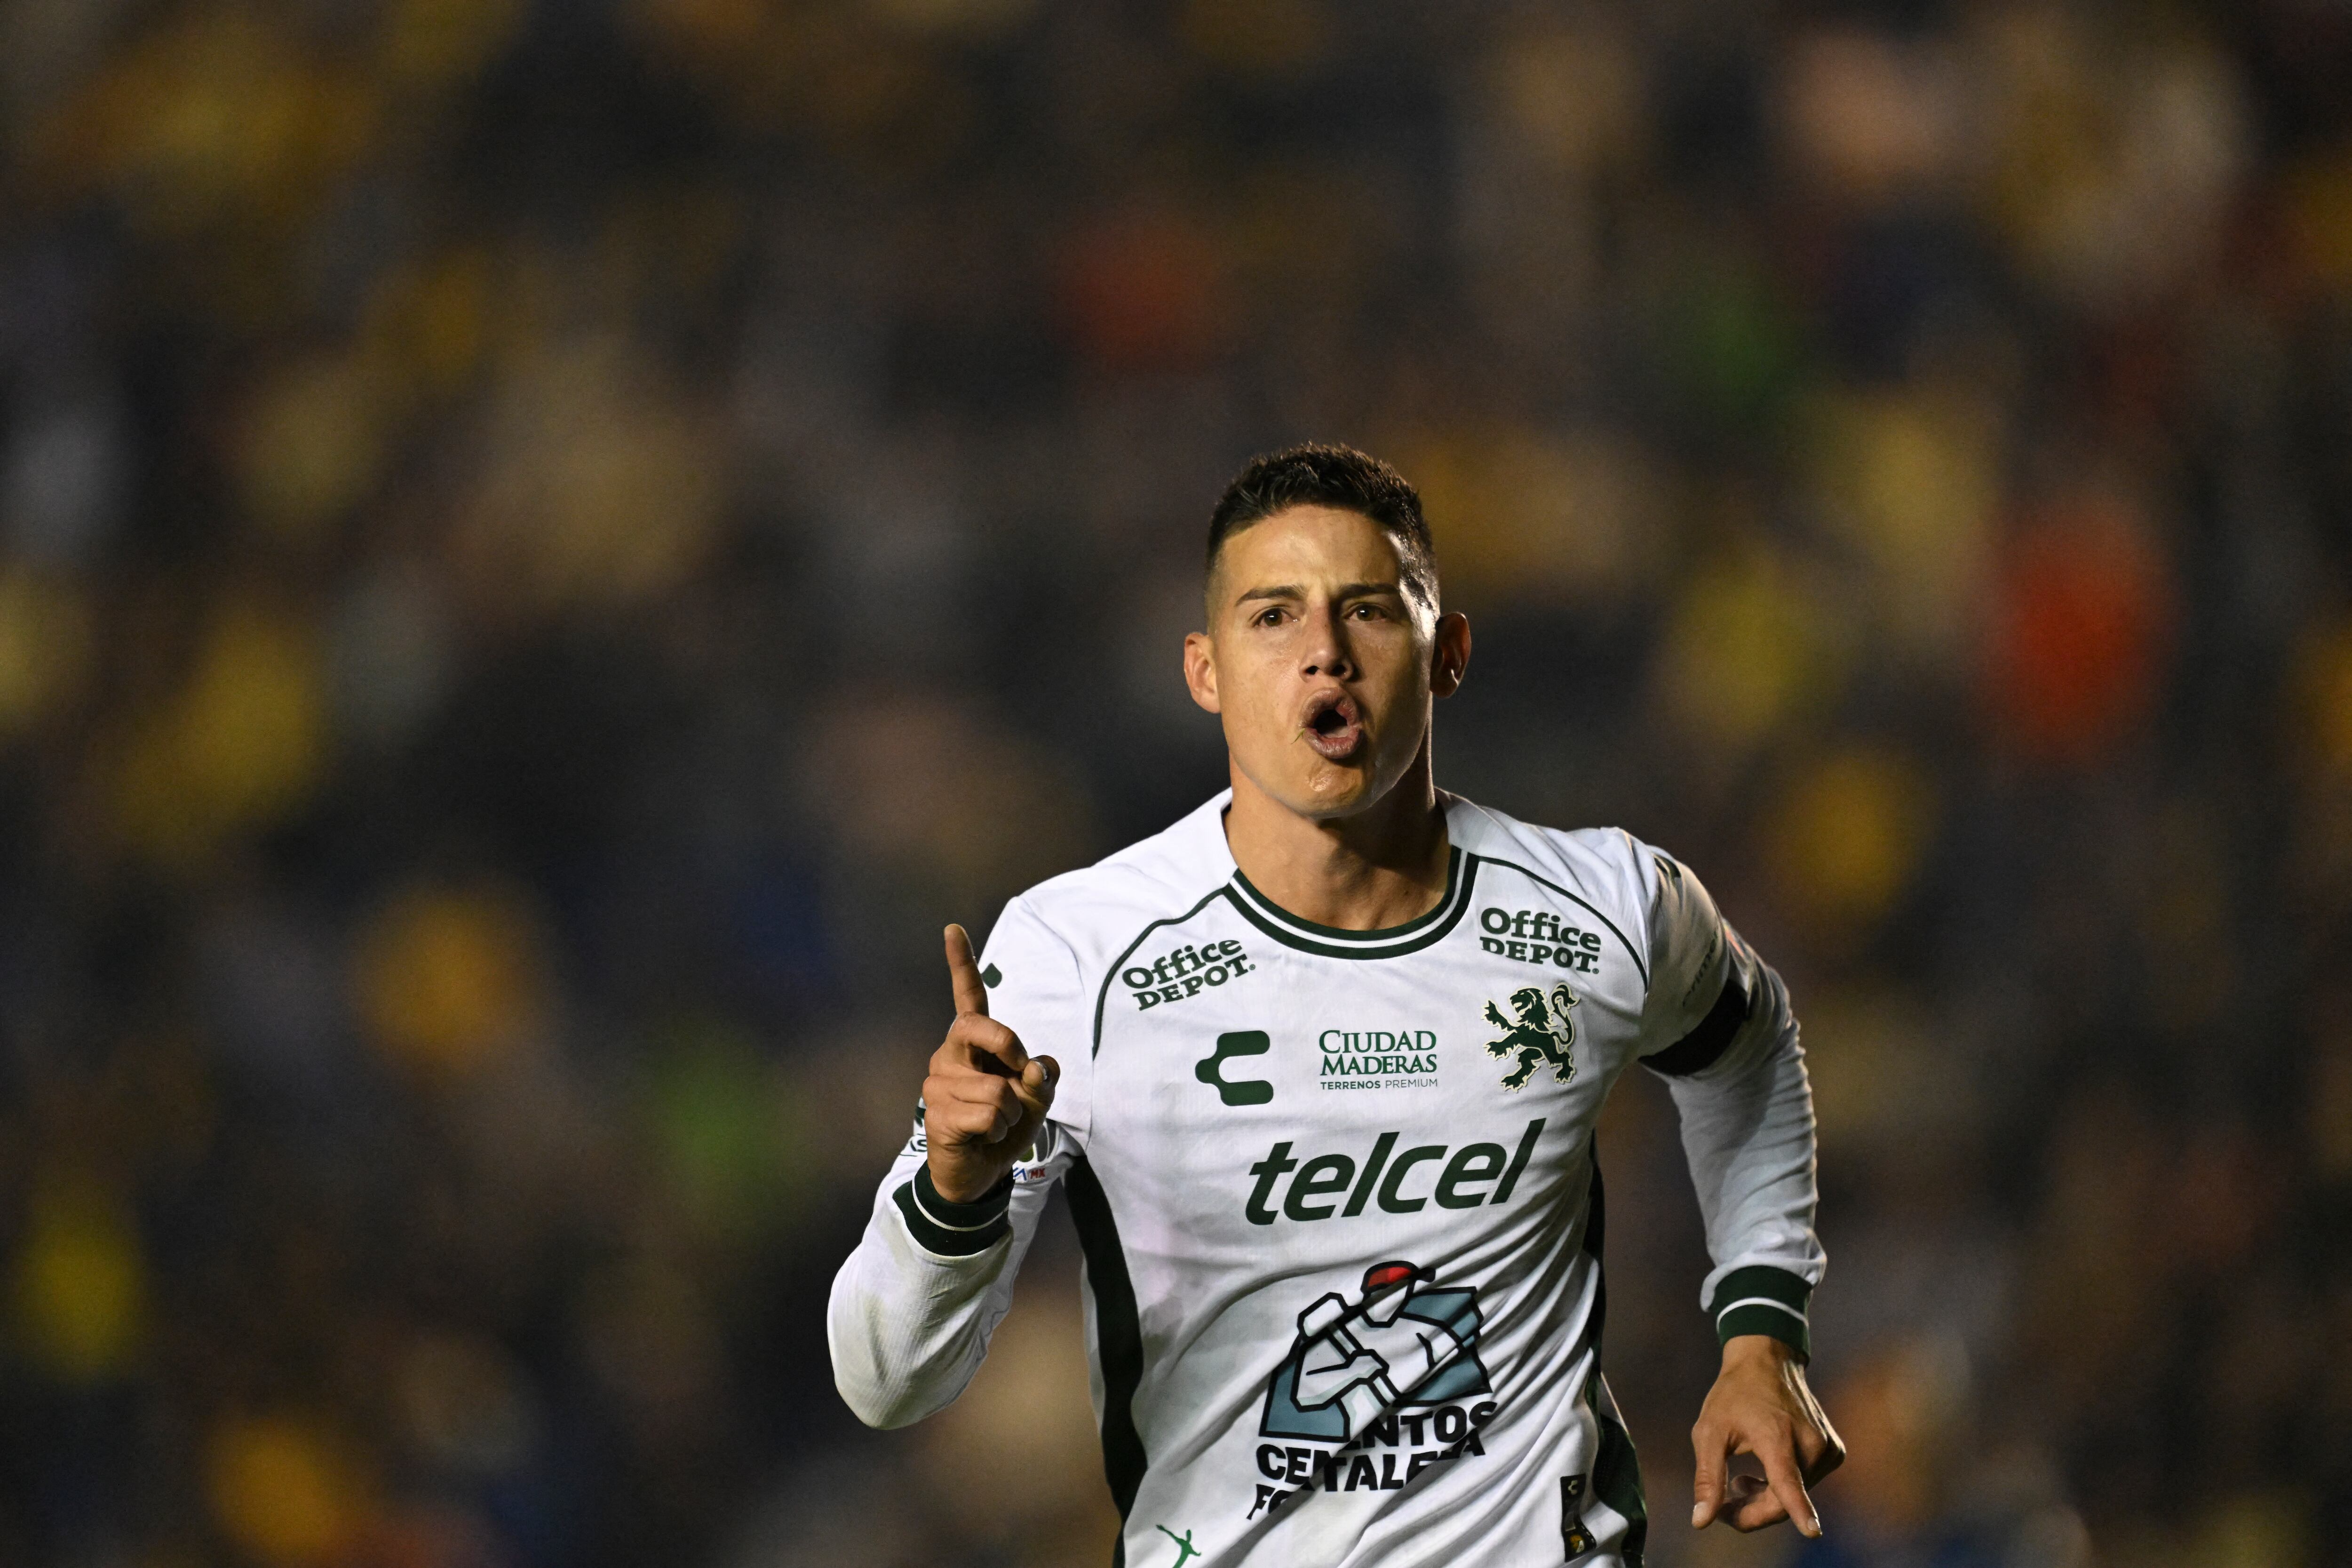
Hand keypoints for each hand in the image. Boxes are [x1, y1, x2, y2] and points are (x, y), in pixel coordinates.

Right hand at [923, 924, 1057, 1202]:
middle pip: (979, 1026)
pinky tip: (983, 1136)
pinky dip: (1000, 1130)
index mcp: (973, 1043)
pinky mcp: (937, 1114)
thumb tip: (1037, 1066)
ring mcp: (939, 1083)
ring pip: (998, 1088)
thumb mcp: (1035, 1097)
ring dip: (1011, 1113)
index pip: (968, 996)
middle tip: (1019, 1071)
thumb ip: (1042, 1076)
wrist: (979, 1171)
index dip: (961, 961)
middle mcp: (950, 1055)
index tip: (953, 928)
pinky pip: (989, 1115)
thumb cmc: (1005, 1124)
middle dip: (1008, 1044)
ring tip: (994, 1124)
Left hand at [1690, 1336, 1844, 1537]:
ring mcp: (1826, 1448)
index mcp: (1777, 1436)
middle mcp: (1810, 1443)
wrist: (1767, 1361)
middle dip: (1751, 1512)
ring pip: (1794, 1496)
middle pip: (1784, 1502)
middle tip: (1723, 1508)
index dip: (1800, 1510)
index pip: (1790, 1481)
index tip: (1813, 1533)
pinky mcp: (1834, 1452)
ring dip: (1764, 1499)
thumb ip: (1707, 1478)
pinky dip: (1784, 1488)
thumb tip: (1702, 1522)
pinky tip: (1765, 1472)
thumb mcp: (1709, 1432)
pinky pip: (1806, 1484)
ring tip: (1740, 1480)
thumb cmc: (1733, 1395)